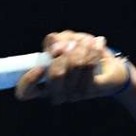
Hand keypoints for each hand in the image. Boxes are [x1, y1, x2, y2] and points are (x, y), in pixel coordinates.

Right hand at [14, 30, 129, 102]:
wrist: (110, 66)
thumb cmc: (81, 53)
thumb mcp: (64, 41)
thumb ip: (55, 41)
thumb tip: (56, 48)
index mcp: (43, 84)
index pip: (25, 92)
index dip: (28, 80)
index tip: (40, 67)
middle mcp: (57, 93)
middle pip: (55, 74)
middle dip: (64, 52)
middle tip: (72, 44)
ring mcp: (74, 95)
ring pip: (75, 65)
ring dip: (82, 46)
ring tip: (87, 41)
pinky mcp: (92, 90)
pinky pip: (90, 65)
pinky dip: (94, 49)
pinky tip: (98, 44)